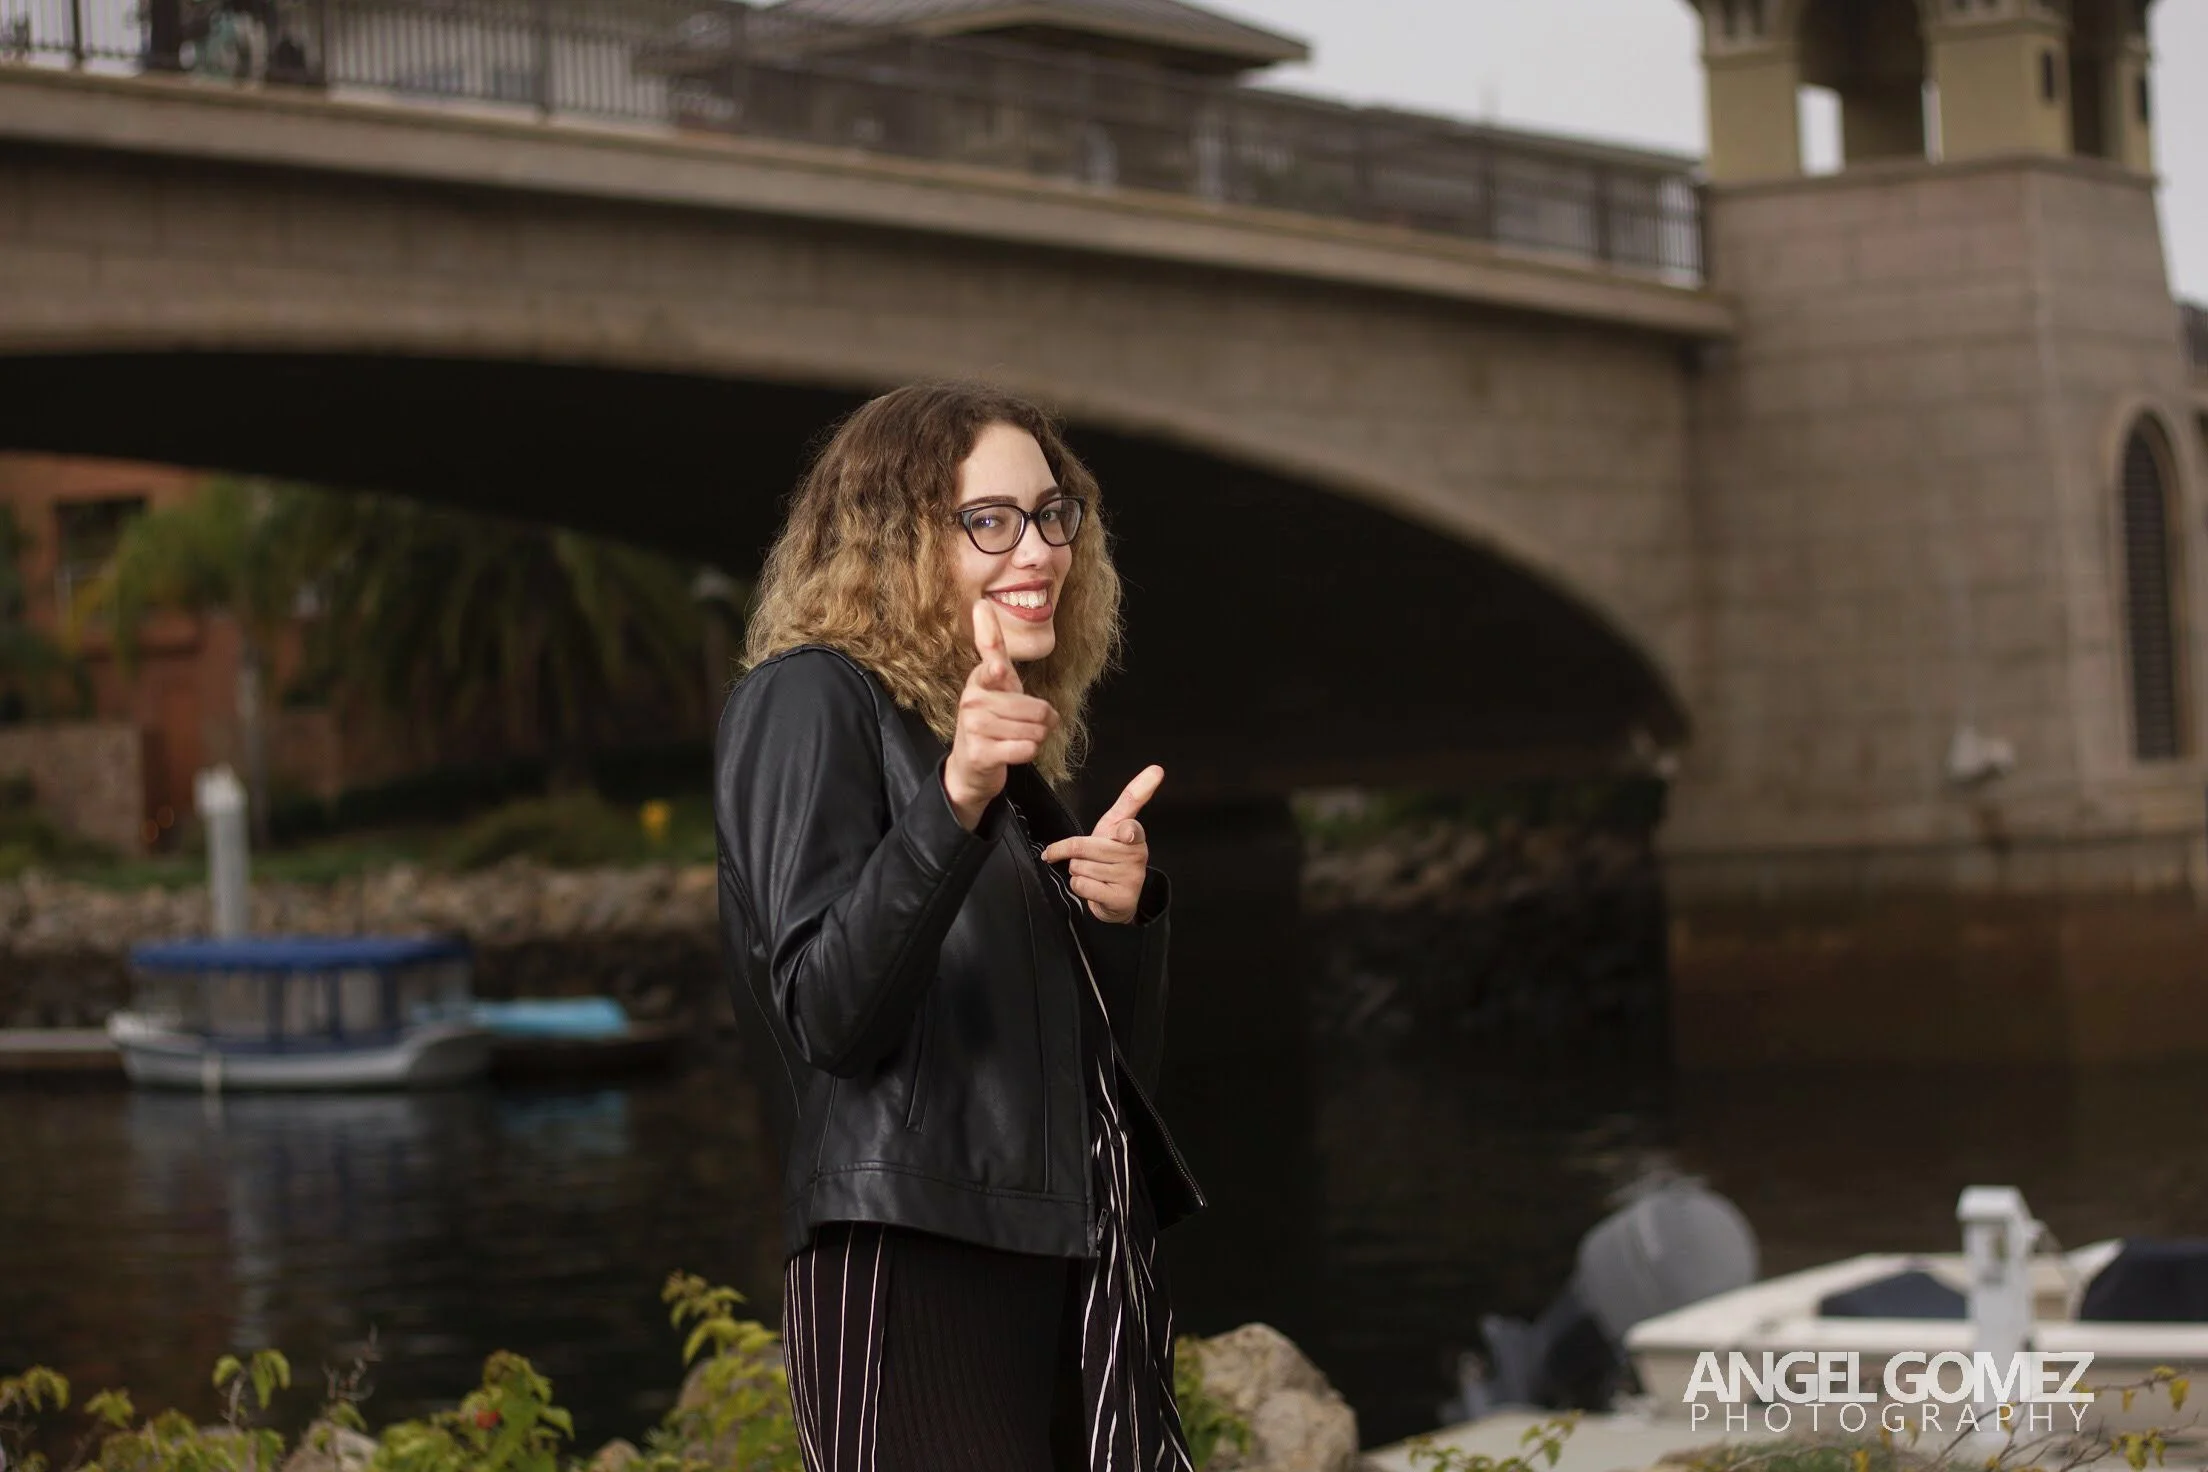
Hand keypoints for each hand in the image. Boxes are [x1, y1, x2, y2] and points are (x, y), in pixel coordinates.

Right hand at [944, 599, 1059, 830]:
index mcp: (978, 681)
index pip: (992, 669)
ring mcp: (973, 729)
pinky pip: (1026, 749)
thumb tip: (981, 604)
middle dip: (1042, 722)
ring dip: (1035, 738)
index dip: (998, 673)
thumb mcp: (995, 681)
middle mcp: (971, 702)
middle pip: (1036, 710)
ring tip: (1015, 738)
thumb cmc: (991, 719)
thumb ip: (991, 644)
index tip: (997, 672)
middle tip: (1023, 725)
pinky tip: (1012, 752)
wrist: (971, 766)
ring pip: (1034, 731)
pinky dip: (1028, 752)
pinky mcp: (981, 754)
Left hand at [1038, 764, 1162, 923]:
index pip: (1130, 829)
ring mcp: (1130, 879)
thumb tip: (1157, 768)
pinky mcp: (1120, 899)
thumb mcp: (1116, 823)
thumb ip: (1131, 798)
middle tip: (1090, 858)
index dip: (1125, 832)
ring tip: (1095, 874)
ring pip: (1080, 867)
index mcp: (1135, 836)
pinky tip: (1095, 889)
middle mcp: (1136, 857)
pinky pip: (1082, 885)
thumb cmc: (1112, 855)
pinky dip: (1080, 887)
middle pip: (1084, 848)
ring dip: (1079, 871)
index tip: (1125, 833)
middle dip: (1077, 854)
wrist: (1116, 897)